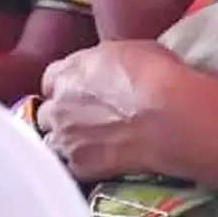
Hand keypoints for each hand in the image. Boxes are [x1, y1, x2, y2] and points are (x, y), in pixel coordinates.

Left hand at [36, 40, 201, 182]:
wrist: (169, 117)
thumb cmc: (158, 77)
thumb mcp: (130, 50)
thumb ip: (104, 62)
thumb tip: (106, 69)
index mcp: (70, 71)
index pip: (51, 79)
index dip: (66, 85)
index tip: (80, 90)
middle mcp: (59, 104)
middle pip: (48, 112)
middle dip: (62, 114)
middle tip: (86, 118)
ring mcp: (66, 137)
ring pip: (53, 141)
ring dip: (67, 140)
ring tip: (90, 143)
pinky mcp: (78, 166)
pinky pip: (69, 166)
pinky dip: (80, 163)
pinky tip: (99, 160)